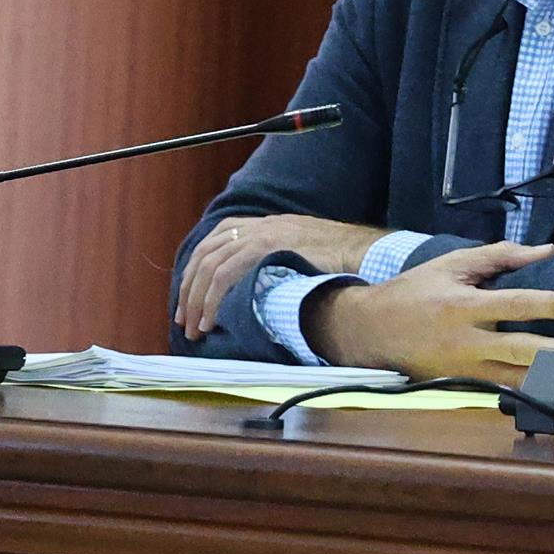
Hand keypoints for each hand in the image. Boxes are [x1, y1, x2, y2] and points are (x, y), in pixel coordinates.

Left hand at [179, 214, 390, 337]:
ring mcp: (263, 234)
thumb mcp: (310, 253)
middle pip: (207, 253)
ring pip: (210, 266)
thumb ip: (285, 261)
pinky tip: (210, 322)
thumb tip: (264, 288)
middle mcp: (262, 225)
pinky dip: (211, 300)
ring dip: (196, 301)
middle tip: (185, 321)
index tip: (192, 297)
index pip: (219, 237)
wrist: (368, 255)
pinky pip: (224, 275)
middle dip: (190, 290)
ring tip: (195, 329)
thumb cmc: (347, 261)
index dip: (198, 268)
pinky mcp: (265, 249)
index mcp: (271, 224)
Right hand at [306, 241, 553, 380]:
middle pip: (520, 349)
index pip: (516, 305)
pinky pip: (500, 389)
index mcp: (464, 306)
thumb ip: (500, 256)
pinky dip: (527, 389)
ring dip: (551, 376)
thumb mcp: (452, 264)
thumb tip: (547, 250)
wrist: (367, 331)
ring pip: (514, 377)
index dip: (552, 305)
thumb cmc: (415, 291)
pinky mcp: (460, 384)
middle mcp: (466, 341)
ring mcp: (463, 368)